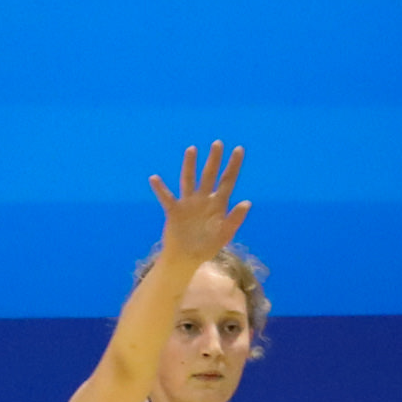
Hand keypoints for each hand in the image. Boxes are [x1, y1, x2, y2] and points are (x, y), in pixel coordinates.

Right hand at [145, 142, 249, 266]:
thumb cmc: (207, 247)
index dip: (233, 165)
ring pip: (189, 180)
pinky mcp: (174, 210)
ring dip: (190, 165)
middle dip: (214, 159)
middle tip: (218, 143)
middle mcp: (203, 199)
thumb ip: (235, 219)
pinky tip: (154, 178)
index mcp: (218, 204)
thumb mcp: (224, 234)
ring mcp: (188, 203)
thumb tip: (247, 202)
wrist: (186, 258)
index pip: (227, 180)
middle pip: (209, 175)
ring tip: (192, 149)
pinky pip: (166, 197)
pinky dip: (160, 188)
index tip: (239, 149)